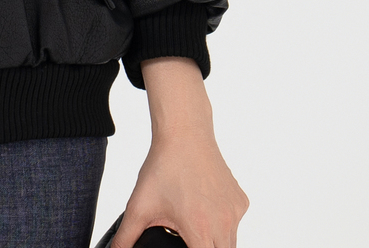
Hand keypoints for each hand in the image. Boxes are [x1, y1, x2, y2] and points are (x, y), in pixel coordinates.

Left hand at [113, 58, 248, 247]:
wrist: (184, 133)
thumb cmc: (163, 166)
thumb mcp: (139, 204)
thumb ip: (127, 236)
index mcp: (200, 229)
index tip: (181, 245)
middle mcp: (224, 224)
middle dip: (201, 247)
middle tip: (185, 233)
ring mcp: (235, 213)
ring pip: (229, 242)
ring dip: (213, 239)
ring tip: (193, 220)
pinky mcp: (241, 202)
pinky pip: (234, 222)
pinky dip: (222, 222)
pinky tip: (205, 206)